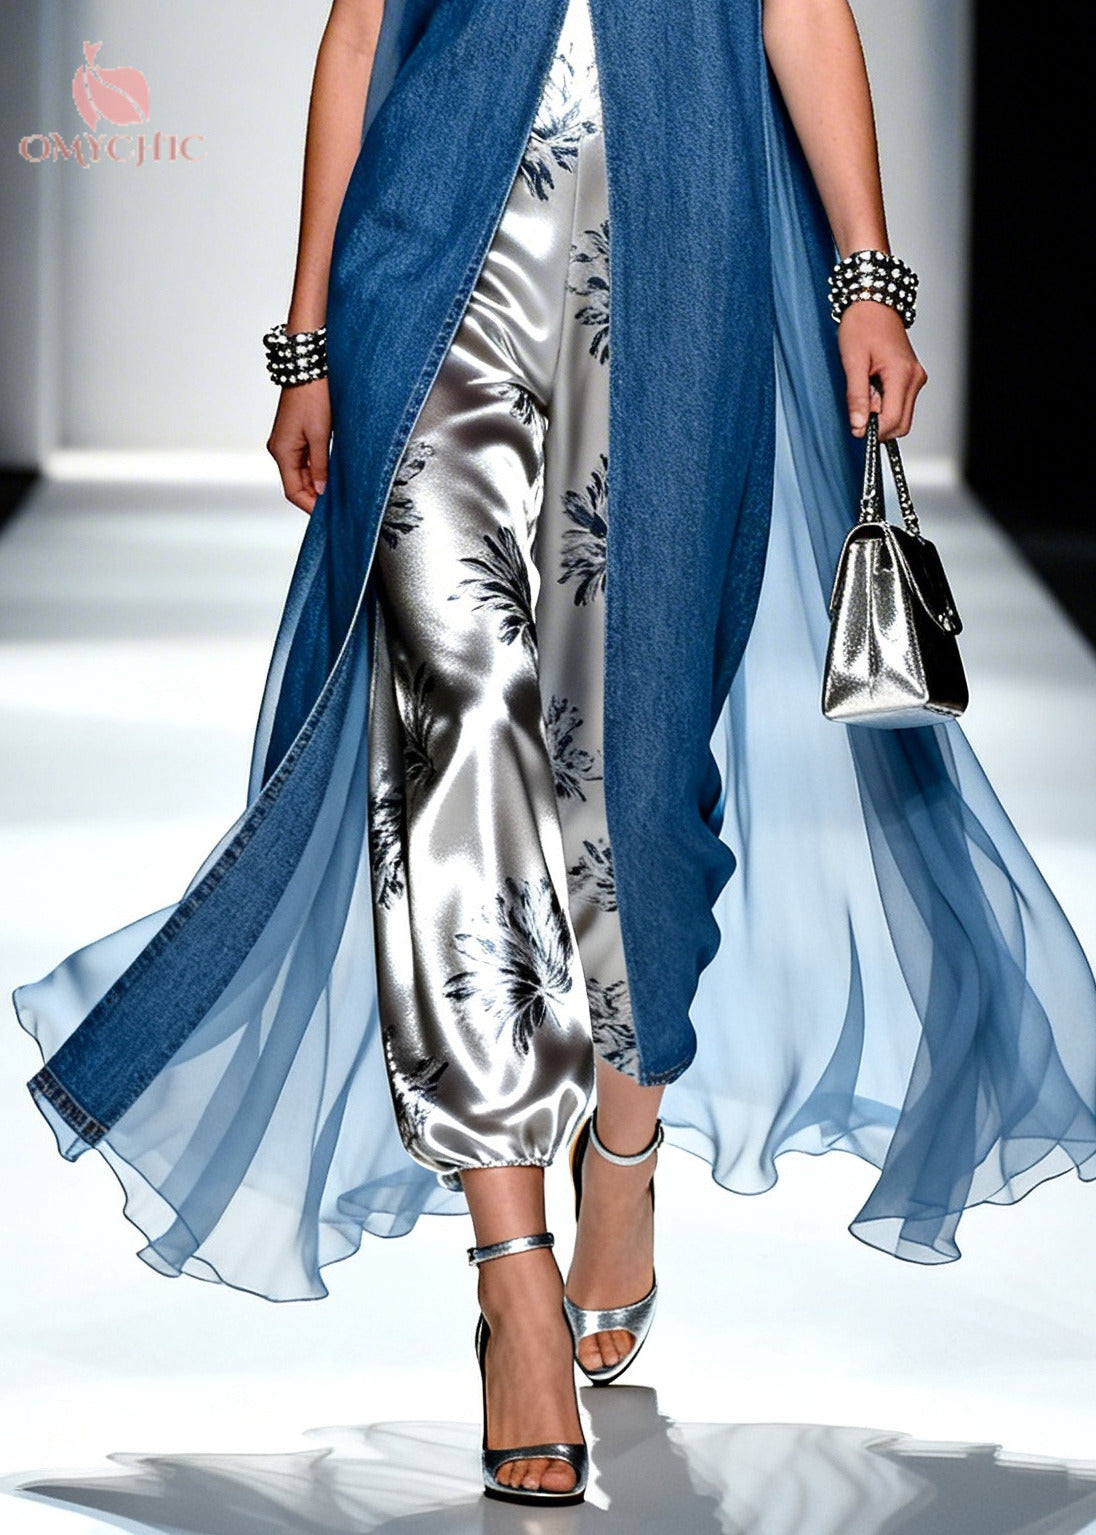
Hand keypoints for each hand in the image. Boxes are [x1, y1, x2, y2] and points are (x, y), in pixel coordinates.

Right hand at [266, 376, 331, 514]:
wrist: (309, 367)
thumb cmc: (313, 395)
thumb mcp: (320, 434)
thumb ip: (320, 465)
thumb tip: (320, 489)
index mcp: (282, 451)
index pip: (292, 491)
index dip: (309, 506)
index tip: (327, 516)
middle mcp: (280, 449)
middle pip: (296, 484)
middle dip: (315, 497)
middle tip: (337, 507)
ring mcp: (287, 443)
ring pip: (302, 474)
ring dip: (317, 484)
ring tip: (337, 494)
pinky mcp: (296, 435)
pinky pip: (305, 461)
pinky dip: (317, 471)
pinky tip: (331, 476)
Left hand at [838, 301, 927, 440]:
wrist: (873, 304)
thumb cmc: (862, 325)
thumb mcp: (852, 362)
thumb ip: (856, 397)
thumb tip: (859, 425)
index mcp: (902, 374)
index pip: (893, 421)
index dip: (873, 430)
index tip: (856, 426)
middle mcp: (914, 378)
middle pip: (901, 424)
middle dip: (878, 423)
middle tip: (860, 404)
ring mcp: (915, 378)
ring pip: (901, 415)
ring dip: (881, 412)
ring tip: (866, 389)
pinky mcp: (912, 377)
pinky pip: (900, 403)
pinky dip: (885, 403)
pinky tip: (873, 386)